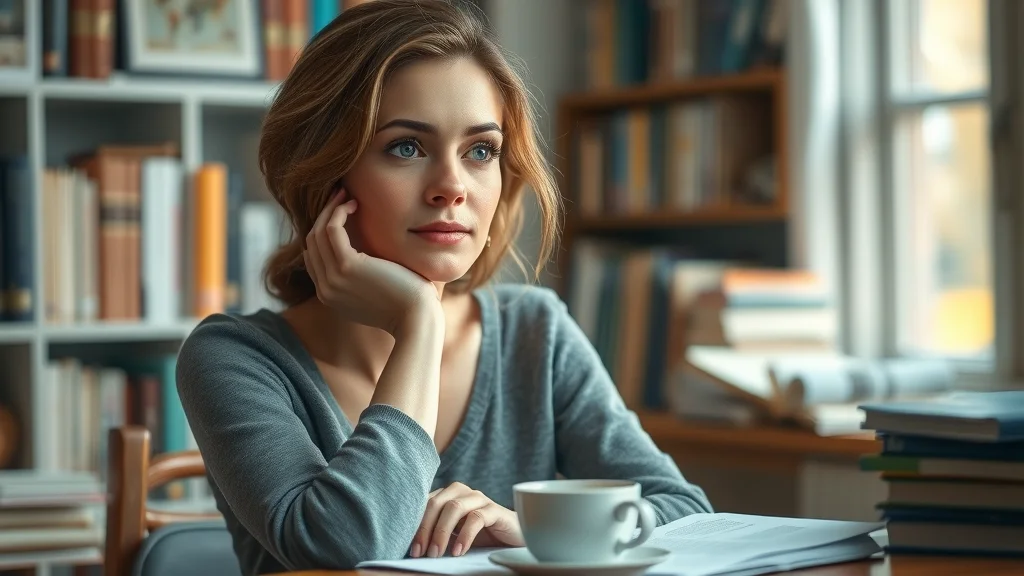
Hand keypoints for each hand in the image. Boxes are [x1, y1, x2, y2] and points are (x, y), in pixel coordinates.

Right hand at [304, 187, 439, 334]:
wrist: (417, 319)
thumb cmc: (408, 304)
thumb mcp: (379, 291)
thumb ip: (365, 276)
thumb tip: (369, 256)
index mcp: (330, 296)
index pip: (314, 257)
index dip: (323, 232)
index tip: (340, 213)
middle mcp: (326, 289)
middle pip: (312, 242)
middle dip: (324, 215)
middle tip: (341, 196)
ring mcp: (333, 279)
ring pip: (318, 232)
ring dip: (330, 209)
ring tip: (347, 194)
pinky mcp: (346, 267)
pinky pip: (331, 229)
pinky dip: (339, 212)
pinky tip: (355, 204)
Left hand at [411, 482, 523, 557]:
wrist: (512, 538)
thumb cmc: (479, 536)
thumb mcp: (453, 534)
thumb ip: (436, 532)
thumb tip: (413, 547)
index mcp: (447, 495)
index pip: (425, 505)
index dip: (415, 526)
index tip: (411, 549)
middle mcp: (462, 492)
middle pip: (436, 504)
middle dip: (425, 529)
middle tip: (420, 553)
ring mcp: (479, 499)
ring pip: (454, 507)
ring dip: (441, 532)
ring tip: (436, 553)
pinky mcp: (495, 510)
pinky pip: (476, 518)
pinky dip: (464, 536)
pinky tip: (458, 551)